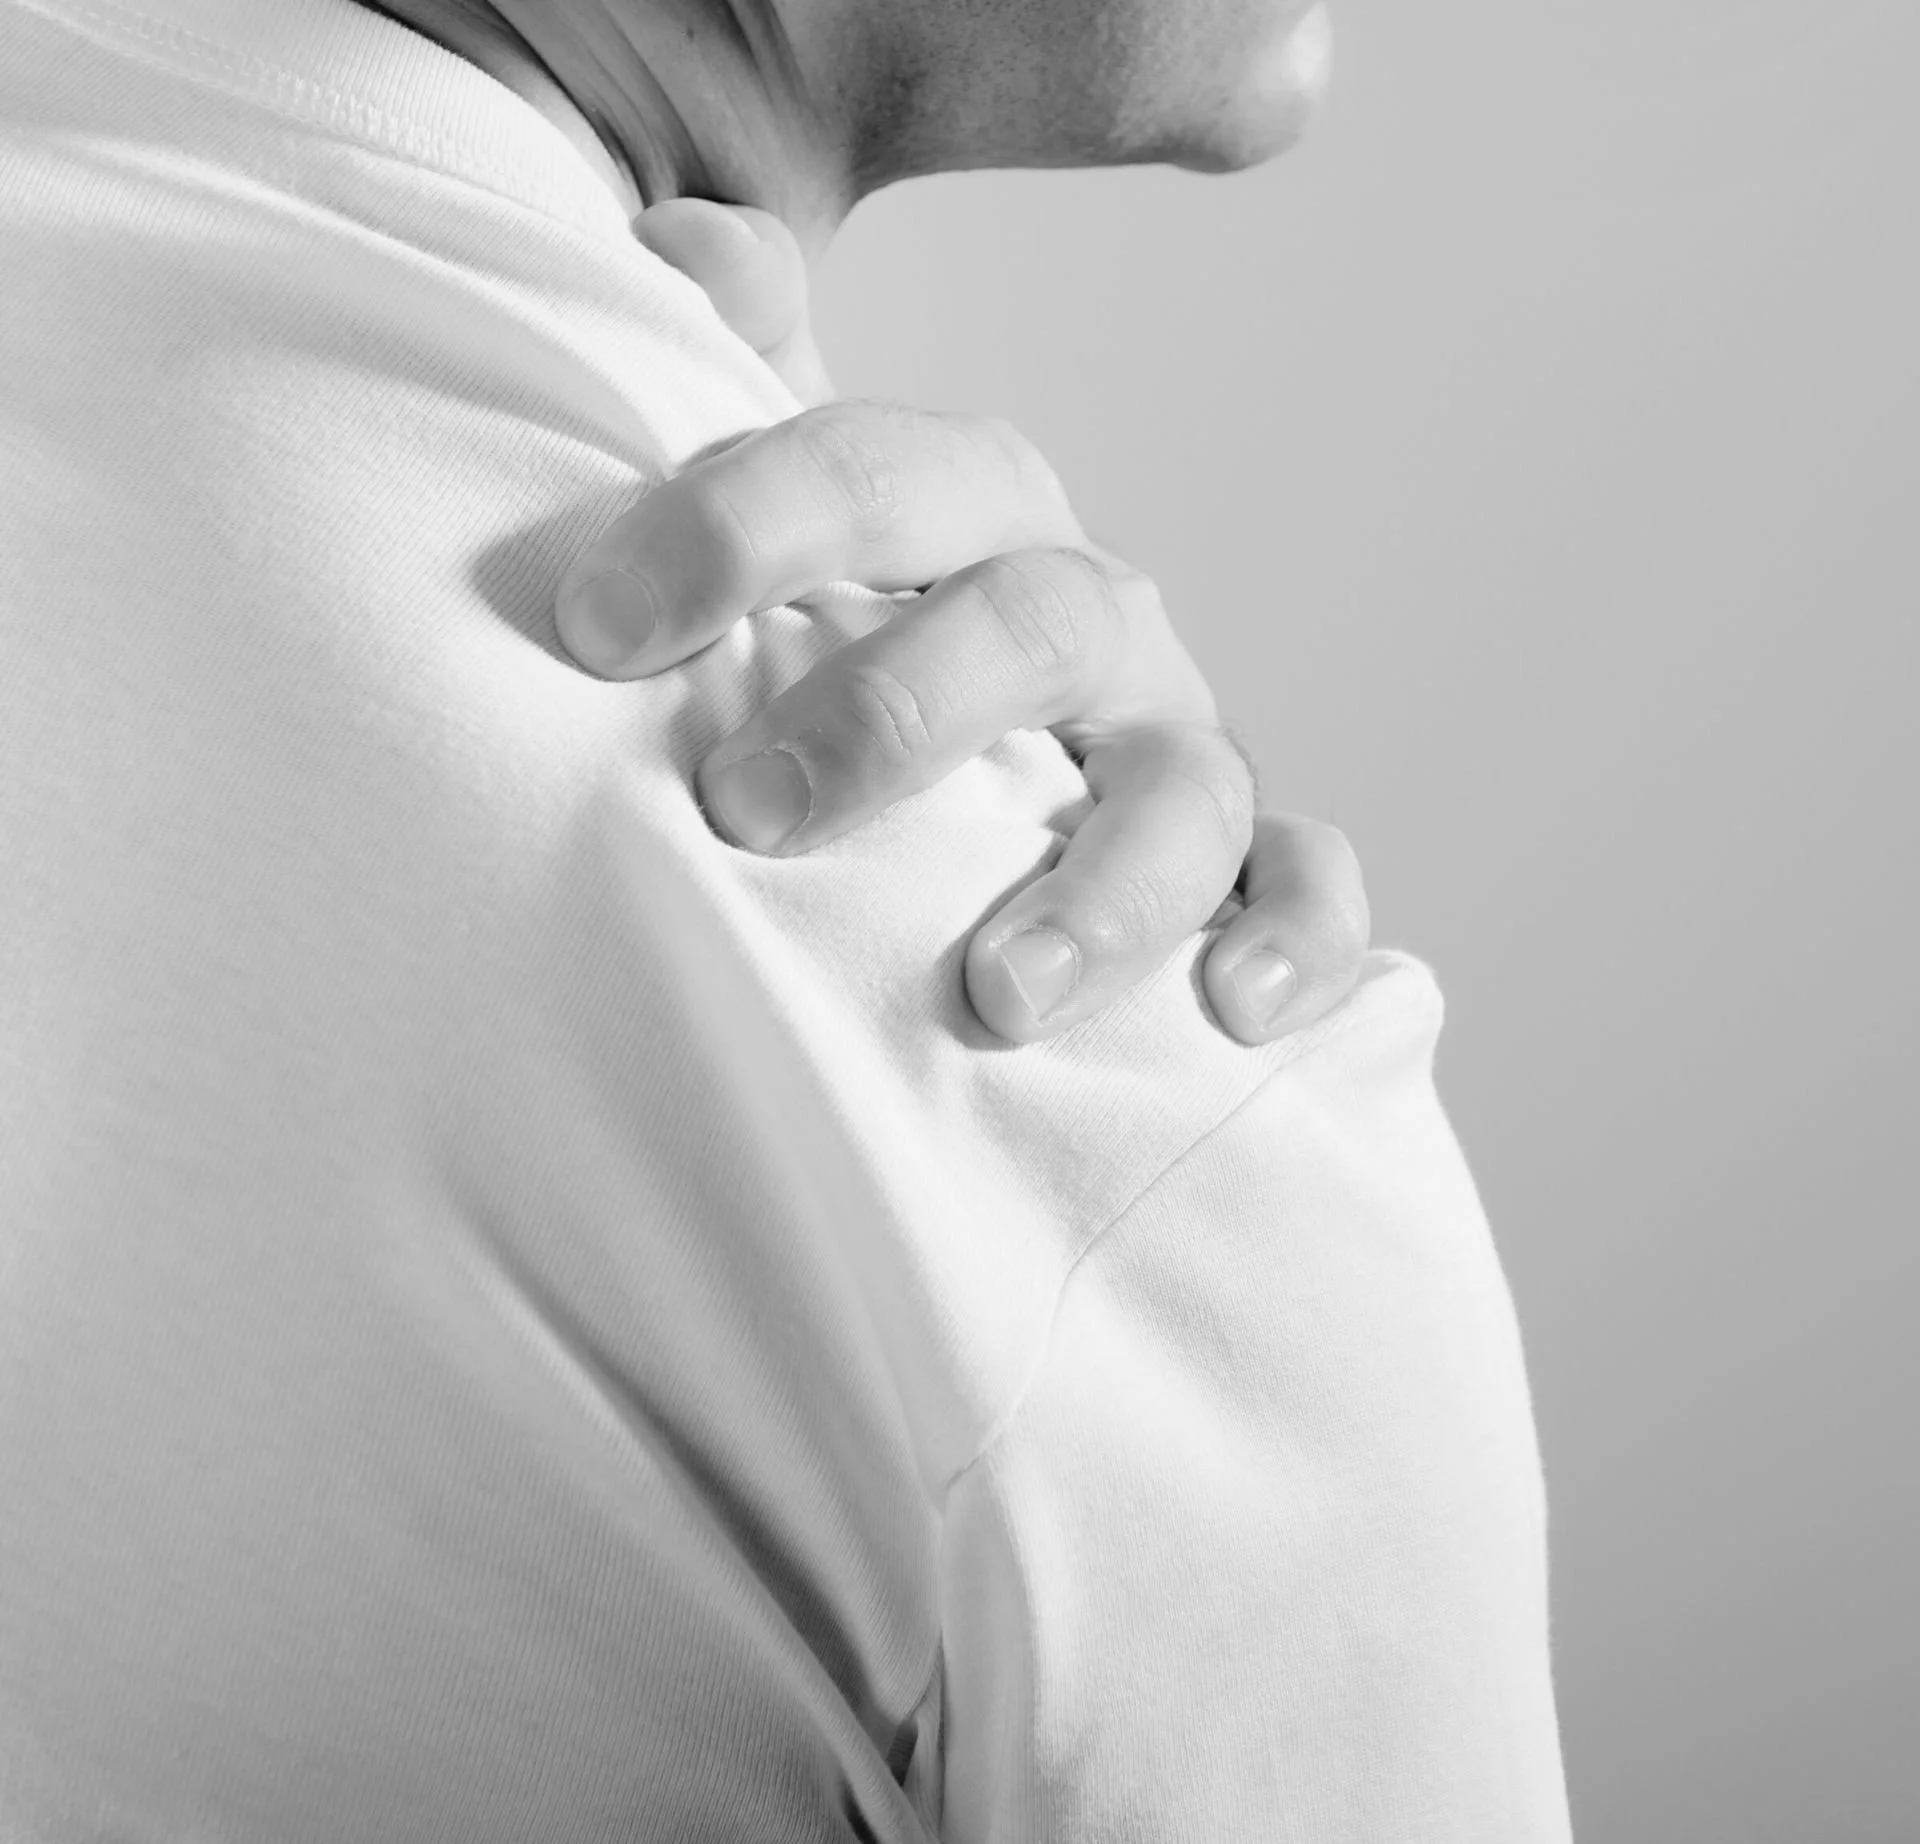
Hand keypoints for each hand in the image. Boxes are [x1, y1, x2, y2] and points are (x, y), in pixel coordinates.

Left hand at [562, 200, 1368, 1046]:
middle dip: (895, 714)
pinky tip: (1236, 1008)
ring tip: (1001, 990)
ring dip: (1105, 885)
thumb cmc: (849, 633)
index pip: (874, 474)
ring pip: (1185, 785)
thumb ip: (746, 386)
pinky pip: (1307, 881)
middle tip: (752, 811)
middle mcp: (1087, 616)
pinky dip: (1297, 931)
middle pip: (1031, 623)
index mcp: (971, 516)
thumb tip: (690, 244)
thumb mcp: (790, 513)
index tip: (600, 627)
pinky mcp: (1246, 855)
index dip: (742, 527)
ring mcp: (1176, 740)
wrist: (973, 747)